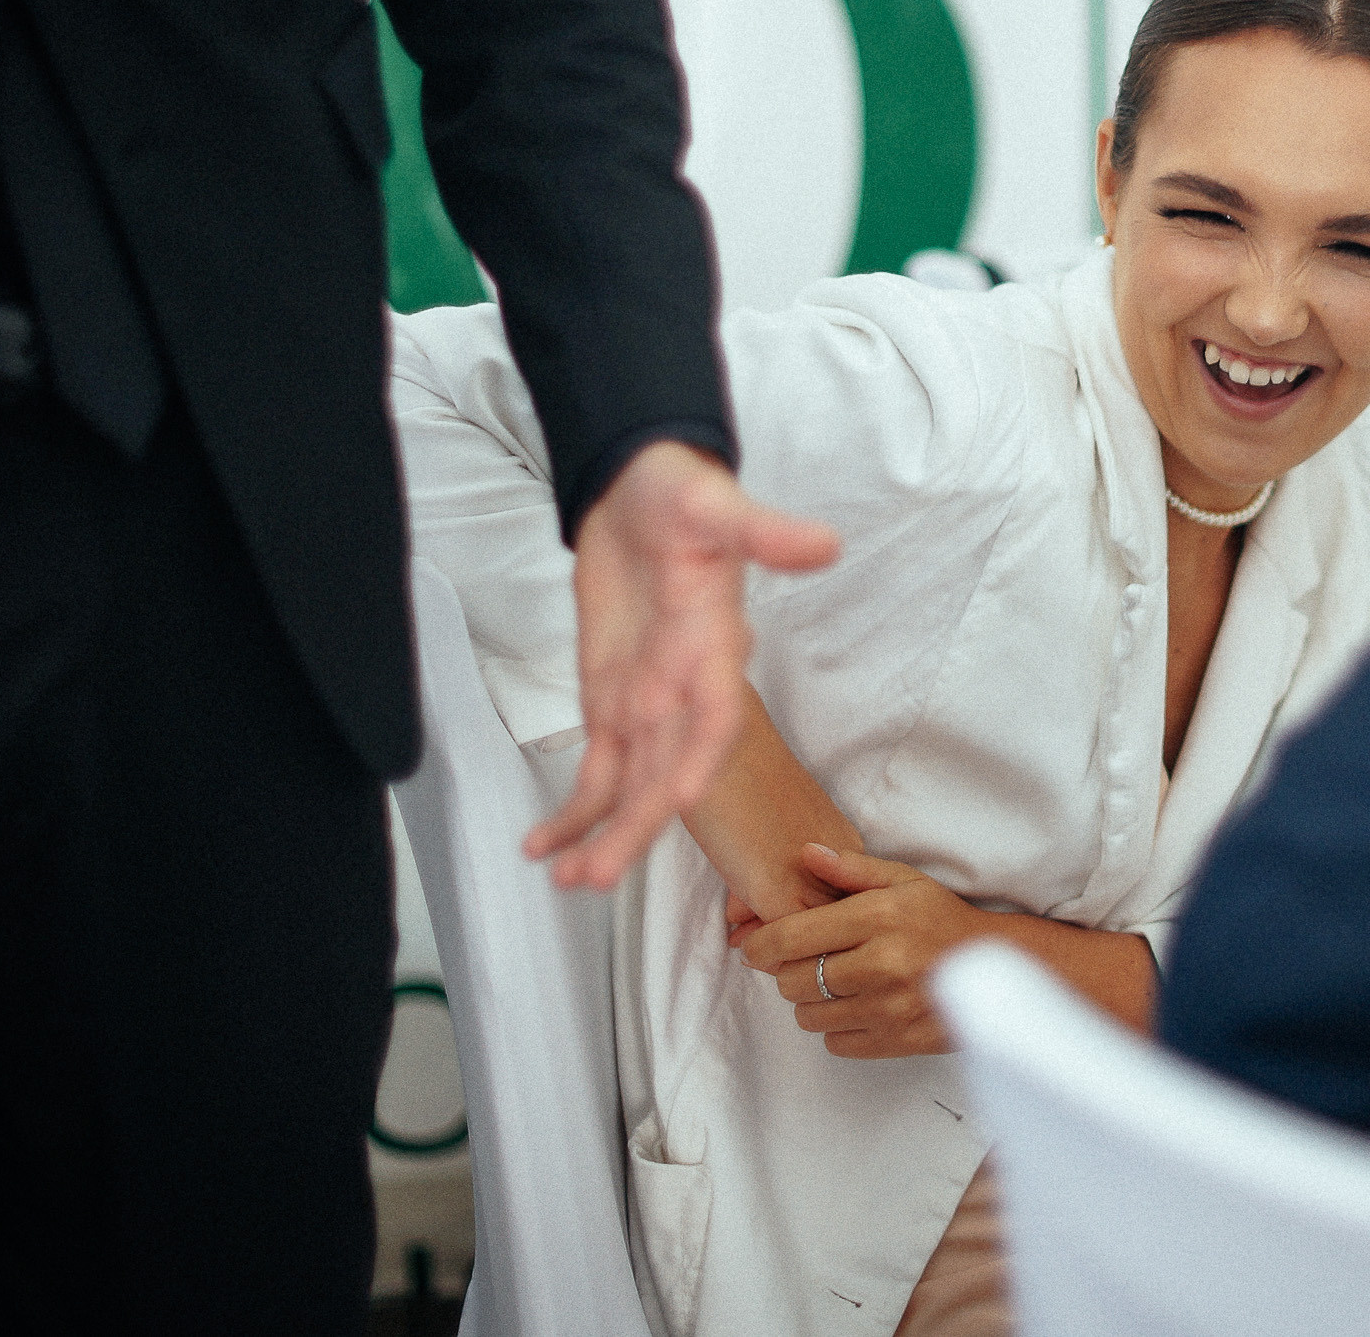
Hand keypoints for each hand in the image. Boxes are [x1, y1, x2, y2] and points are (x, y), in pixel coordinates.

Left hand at [529, 440, 839, 889]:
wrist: (637, 489)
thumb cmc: (681, 494)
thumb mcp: (715, 504)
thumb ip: (763, 531)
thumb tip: (824, 543)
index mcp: (712, 647)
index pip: (712, 718)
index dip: (696, 759)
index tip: (675, 797)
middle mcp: (684, 687)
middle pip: (664, 770)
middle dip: (635, 825)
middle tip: (598, 874)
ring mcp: (647, 701)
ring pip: (628, 784)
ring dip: (601, 833)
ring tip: (568, 880)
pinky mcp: (610, 701)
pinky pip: (596, 769)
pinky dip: (573, 809)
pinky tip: (545, 847)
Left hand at [736, 845, 990, 1057]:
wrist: (998, 968)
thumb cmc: (943, 920)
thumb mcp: (904, 881)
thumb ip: (852, 869)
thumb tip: (806, 854)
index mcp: (879, 917)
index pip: (792, 936)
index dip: (761, 945)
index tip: (755, 947)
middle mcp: (882, 963)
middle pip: (794, 980)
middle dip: (786, 972)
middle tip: (802, 962)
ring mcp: (890, 1007)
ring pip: (809, 1015)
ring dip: (810, 1001)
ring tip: (832, 984)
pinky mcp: (897, 1040)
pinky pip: (836, 1042)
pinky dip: (836, 1027)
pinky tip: (856, 1006)